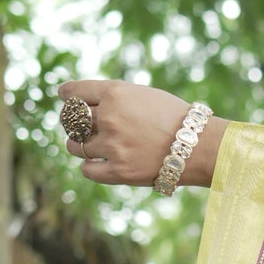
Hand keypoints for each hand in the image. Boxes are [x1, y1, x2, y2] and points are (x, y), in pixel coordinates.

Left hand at [58, 79, 220, 188]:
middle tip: (75, 124)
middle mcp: (110, 117)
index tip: (64, 96)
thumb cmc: (174, 117)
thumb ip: (114, 97)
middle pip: (71, 119)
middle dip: (70, 120)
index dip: (67, 94)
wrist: (199, 146)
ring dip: (78, 144)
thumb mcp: (143, 95)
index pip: (76, 92)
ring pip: (74, 145)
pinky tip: (99, 162)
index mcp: (116, 93)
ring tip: (89, 145)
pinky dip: (90, 165)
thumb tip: (82, 103)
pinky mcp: (118, 171)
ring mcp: (112, 146)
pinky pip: (86, 169)